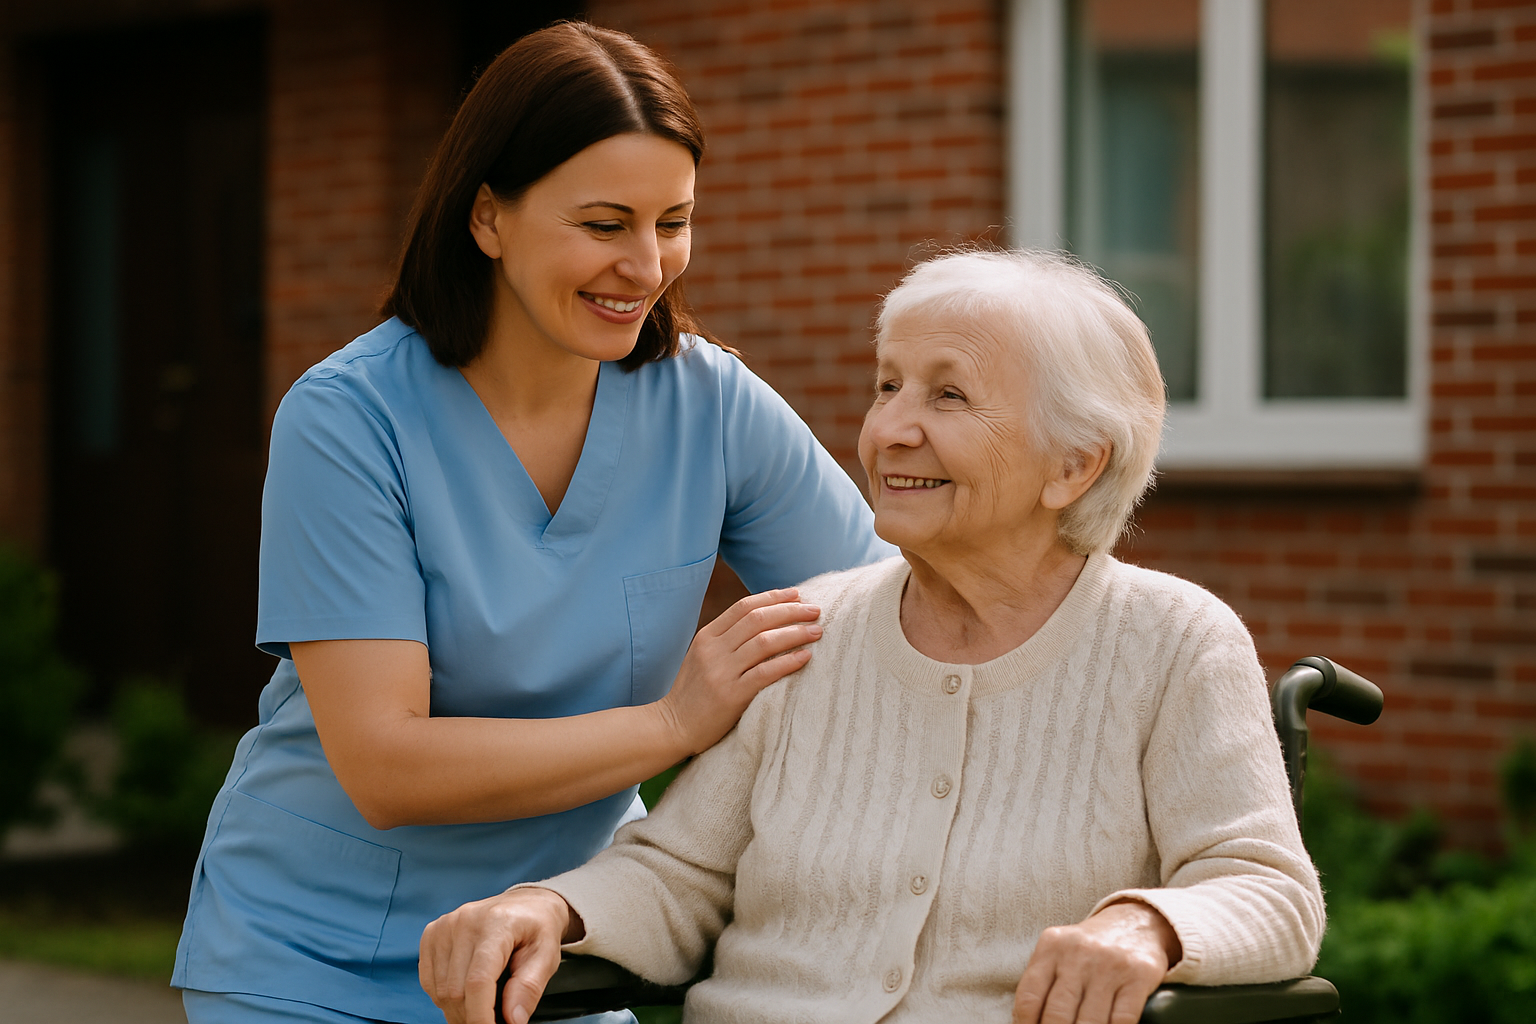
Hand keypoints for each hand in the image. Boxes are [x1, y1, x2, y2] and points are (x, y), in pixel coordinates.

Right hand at [419, 887, 579, 1023]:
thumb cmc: (537, 929)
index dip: (481, 1016)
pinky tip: (465, 992)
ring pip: (440, 990)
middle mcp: (465, 921)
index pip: (478, 981)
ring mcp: (445, 926)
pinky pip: (429, 980)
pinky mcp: (432, 933)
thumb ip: (529, 988)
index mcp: (497, 923)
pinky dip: (444, 996)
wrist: (526, 905)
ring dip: (458, 1009)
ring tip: (481, 1006)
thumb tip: (513, 1020)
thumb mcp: (547, 956)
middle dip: (472, 1016)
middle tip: (491, 1021)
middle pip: (456, 990)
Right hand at [656, 588, 821, 755]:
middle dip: (791, 611)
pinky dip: (788, 662)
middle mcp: (713, 650)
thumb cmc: (694, 692)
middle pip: (757, 619)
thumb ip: (727, 639)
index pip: (743, 606)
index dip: (773, 597)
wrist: (673, 727)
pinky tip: (805, 656)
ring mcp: (721, 672)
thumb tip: (766, 620)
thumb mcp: (702, 657)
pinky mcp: (730, 696)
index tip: (796, 594)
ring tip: (816, 631)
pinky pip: (765, 673)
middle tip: (815, 610)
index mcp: (707, 637)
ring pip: (765, 642)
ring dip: (795, 633)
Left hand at [1013, 900, 1180, 1023]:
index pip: (1029, 997)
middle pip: (1057, 1014)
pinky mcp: (1138, 976)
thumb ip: (1043, 983)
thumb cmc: (1089, 949)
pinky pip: (1122, 1020)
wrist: (1135, 922)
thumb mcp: (1059, 952)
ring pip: (1089, 1022)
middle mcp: (1078, 954)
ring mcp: (1109, 965)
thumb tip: (1027, 1022)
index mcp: (1051, 947)